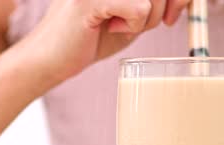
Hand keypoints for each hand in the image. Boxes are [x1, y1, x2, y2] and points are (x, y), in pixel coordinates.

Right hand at [20, 0, 190, 81]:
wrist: (52, 59)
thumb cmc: (94, 36)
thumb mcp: (134, 14)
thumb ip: (156, 2)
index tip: (171, 16)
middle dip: (163, 8)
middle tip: (141, 23)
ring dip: (145, 19)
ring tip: (119, 24)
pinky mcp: (90, 0)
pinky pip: (139, 9)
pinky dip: (133, 25)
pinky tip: (110, 27)